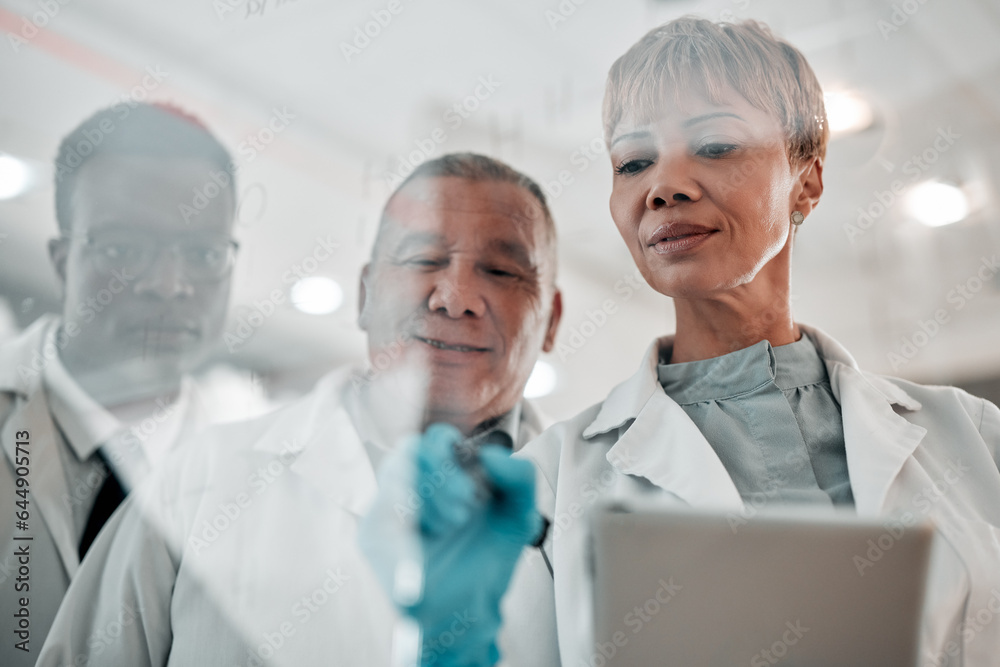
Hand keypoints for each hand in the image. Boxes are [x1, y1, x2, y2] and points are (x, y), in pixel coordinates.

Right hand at [360, 423, 541, 666]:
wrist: (471, 610)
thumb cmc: (485, 558)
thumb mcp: (517, 516)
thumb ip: (520, 478)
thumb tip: (494, 456)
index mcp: (443, 475)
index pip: (432, 440)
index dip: (451, 453)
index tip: (471, 489)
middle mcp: (412, 487)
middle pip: (408, 455)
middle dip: (440, 480)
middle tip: (463, 511)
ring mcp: (389, 511)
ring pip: (393, 484)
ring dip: (426, 503)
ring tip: (448, 528)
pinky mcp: (375, 540)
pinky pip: (380, 524)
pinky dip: (403, 540)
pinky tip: (423, 555)